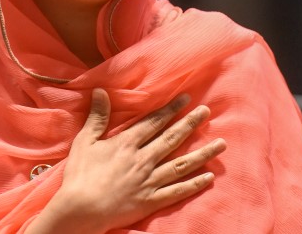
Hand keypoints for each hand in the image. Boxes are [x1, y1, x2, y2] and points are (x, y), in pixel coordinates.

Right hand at [30, 89, 225, 233]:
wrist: (80, 210)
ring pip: (181, 164)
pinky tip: (209, 177)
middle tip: (207, 111)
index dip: (171, 109)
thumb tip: (101, 91)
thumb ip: (97, 117)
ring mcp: (149, 181)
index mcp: (127, 143)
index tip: (187, 98)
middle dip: (190, 123)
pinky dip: (194, 184)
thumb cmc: (80, 175)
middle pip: (171, 138)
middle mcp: (143, 159)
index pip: (154, 122)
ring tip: (221, 144)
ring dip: (202, 153)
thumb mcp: (85, 141)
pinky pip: (177, 192)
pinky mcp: (151, 201)